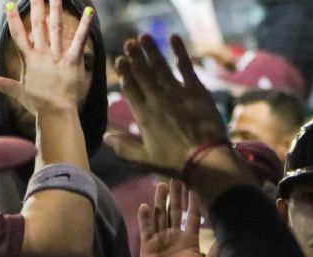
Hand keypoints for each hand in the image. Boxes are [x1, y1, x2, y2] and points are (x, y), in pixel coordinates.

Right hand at [0, 0, 92, 113]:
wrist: (55, 112)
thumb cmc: (39, 105)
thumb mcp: (20, 94)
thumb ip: (6, 85)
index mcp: (29, 60)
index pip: (18, 35)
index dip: (13, 20)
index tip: (10, 5)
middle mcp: (43, 54)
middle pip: (37, 25)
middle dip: (36, 7)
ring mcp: (58, 55)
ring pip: (56, 27)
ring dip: (56, 9)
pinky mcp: (73, 60)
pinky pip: (80, 40)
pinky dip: (85, 26)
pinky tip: (90, 12)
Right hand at [108, 34, 227, 174]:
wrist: (206, 159)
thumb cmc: (175, 163)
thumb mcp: (145, 159)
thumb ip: (124, 147)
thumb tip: (105, 136)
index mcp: (144, 115)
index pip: (130, 88)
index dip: (124, 73)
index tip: (119, 60)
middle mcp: (157, 99)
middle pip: (142, 73)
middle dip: (134, 57)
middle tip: (128, 43)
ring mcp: (177, 93)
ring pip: (160, 66)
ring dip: (151, 50)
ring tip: (143, 37)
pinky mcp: (196, 90)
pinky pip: (186, 66)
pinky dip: (180, 51)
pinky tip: (174, 38)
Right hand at [139, 179, 218, 256]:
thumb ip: (213, 254)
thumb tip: (224, 240)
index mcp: (189, 239)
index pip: (192, 217)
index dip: (193, 203)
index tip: (195, 188)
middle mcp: (175, 236)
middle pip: (175, 211)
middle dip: (176, 196)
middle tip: (176, 178)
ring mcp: (161, 239)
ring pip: (160, 215)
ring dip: (160, 201)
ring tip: (161, 185)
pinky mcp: (148, 246)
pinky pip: (146, 229)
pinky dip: (145, 218)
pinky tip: (145, 206)